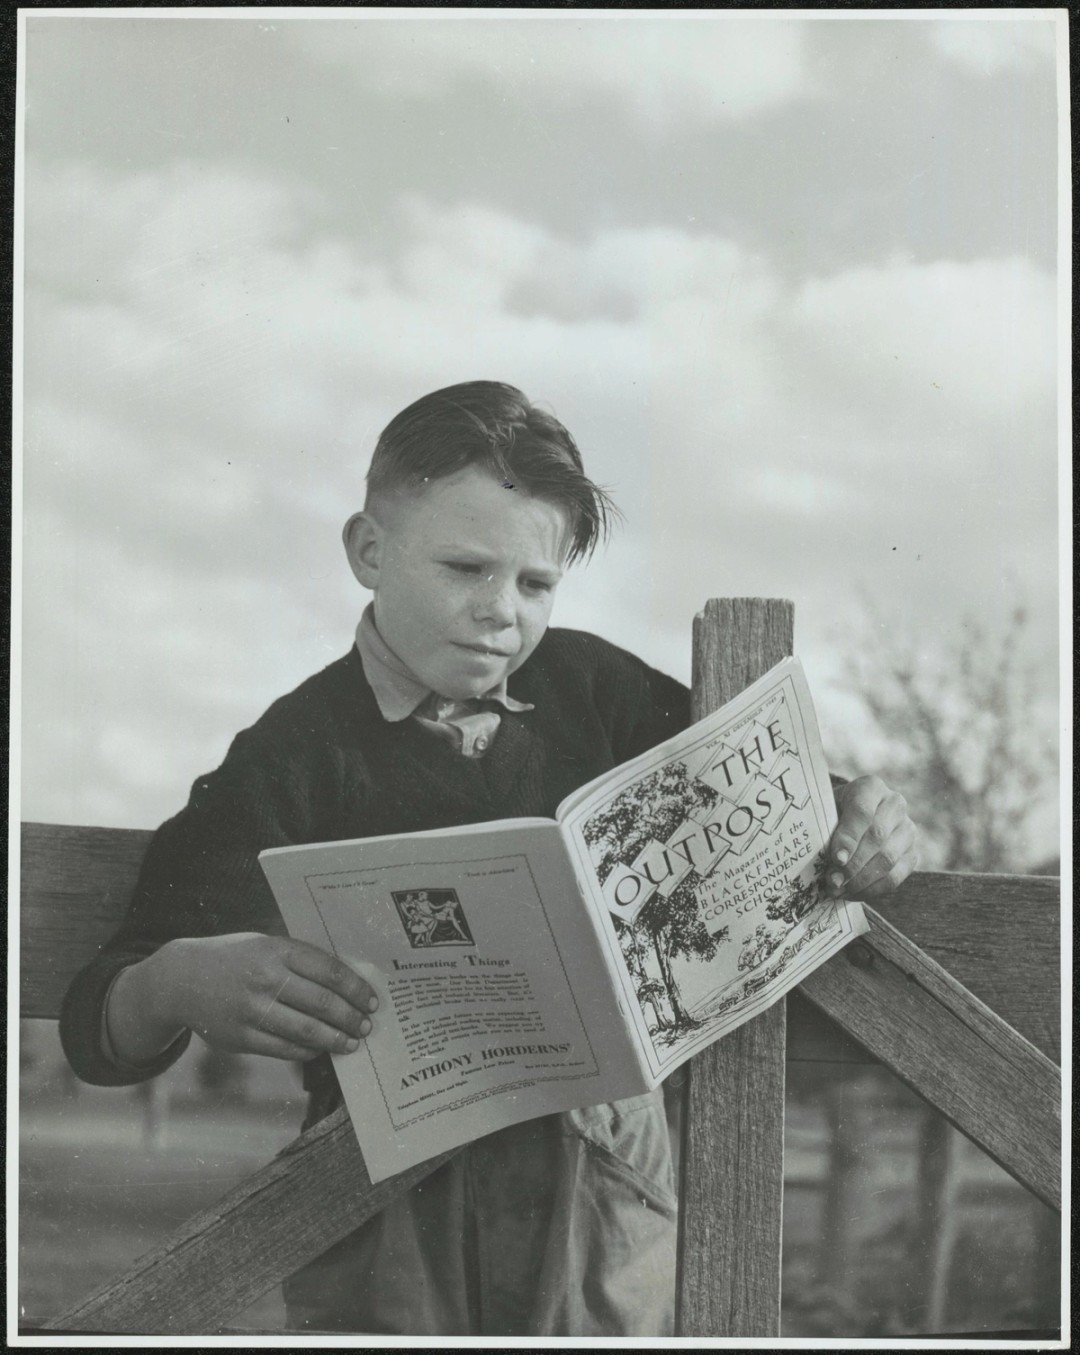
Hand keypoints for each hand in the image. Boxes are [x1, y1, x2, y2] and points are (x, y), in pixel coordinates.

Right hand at [141, 933, 379, 1061]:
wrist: (181, 979)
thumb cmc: (235, 959)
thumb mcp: (265, 945)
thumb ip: (300, 960)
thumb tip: (347, 983)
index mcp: (276, 950)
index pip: (329, 970)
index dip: (356, 988)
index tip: (372, 999)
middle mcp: (265, 979)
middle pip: (322, 1003)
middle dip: (351, 1017)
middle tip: (367, 1025)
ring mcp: (251, 1011)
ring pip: (306, 1031)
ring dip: (335, 1039)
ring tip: (352, 1042)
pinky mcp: (241, 1038)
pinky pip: (284, 1048)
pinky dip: (308, 1050)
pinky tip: (320, 1048)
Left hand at [825, 776, 917, 900]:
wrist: (854, 816)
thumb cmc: (835, 813)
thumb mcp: (827, 810)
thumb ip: (826, 827)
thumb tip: (830, 861)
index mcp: (871, 787)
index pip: (862, 812)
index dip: (849, 837)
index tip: (836, 859)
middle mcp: (895, 805)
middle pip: (877, 838)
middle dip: (852, 865)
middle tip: (832, 882)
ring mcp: (907, 829)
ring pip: (888, 859)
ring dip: (861, 880)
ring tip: (839, 891)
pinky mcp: (912, 853)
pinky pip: (896, 876)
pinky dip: (873, 889)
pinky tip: (853, 894)